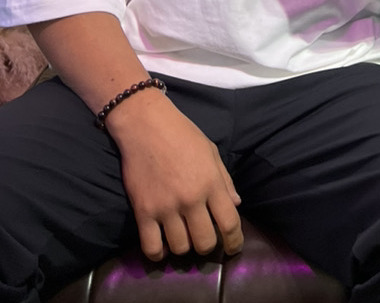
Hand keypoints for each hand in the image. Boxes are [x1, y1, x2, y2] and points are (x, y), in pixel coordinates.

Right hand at [107, 91, 242, 261]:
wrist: (146, 125)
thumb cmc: (182, 134)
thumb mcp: (211, 151)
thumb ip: (224, 180)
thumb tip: (236, 205)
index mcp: (211, 183)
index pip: (229, 223)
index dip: (234, 241)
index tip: (233, 248)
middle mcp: (190, 199)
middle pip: (205, 242)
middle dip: (209, 246)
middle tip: (204, 239)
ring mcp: (165, 207)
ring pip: (180, 248)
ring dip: (184, 247)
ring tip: (183, 238)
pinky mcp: (143, 212)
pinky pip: (152, 247)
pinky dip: (158, 254)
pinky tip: (162, 247)